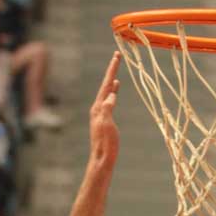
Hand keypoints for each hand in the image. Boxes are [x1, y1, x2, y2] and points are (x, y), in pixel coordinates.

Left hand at [89, 53, 120, 168]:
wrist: (102, 159)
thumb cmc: (106, 144)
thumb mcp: (107, 126)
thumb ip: (108, 109)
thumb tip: (112, 95)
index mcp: (98, 107)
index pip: (106, 84)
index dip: (112, 70)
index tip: (117, 56)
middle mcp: (98, 107)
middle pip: (105, 85)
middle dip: (111, 71)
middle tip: (117, 57)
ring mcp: (100, 113)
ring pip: (107, 92)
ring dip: (112, 81)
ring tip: (116, 71)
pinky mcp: (104, 119)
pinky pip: (109, 100)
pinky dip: (113, 92)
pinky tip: (115, 91)